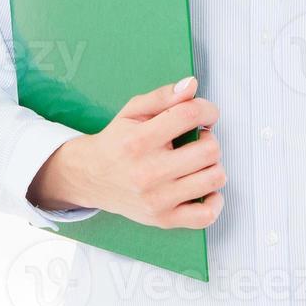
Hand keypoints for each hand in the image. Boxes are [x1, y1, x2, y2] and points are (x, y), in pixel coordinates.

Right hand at [28, 76, 225, 229]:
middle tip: (199, 138)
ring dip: (213, 165)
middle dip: (210, 138)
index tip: (207, 112)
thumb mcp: (133, 111)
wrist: (91, 177)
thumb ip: (163, 96)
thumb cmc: (116, 142)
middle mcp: (148, 172)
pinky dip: (214, 200)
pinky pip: (205, 216)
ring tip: (199, 160)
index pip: (188, 116)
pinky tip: (204, 186)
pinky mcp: (163, 219)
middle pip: (208, 150)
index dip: (207, 109)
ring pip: (213, 178)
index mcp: (140, 140)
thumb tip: (192, 85)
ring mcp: (157, 199)